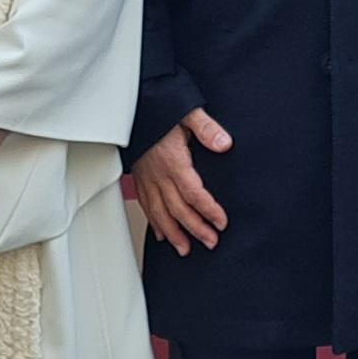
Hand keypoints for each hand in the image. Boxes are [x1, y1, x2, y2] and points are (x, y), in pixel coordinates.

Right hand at [129, 106, 233, 254]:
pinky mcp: (140, 178)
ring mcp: (147, 179)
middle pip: (178, 209)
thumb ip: (207, 128)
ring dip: (174, 234)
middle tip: (210, 242)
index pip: (194, 193)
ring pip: (160, 213)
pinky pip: (146, 206)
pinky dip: (155, 223)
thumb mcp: (188, 113)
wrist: (133, 109)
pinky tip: (162, 234)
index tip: (221, 222)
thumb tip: (225, 143)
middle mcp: (159, 175)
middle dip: (195, 229)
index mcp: (174, 162)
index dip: (208, 210)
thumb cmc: (160, 110)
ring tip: (185, 249)